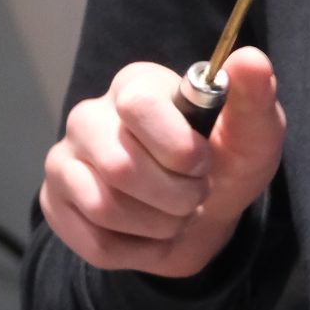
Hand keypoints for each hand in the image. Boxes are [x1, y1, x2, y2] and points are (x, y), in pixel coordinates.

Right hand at [38, 45, 284, 277]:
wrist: (201, 215)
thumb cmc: (224, 164)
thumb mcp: (253, 135)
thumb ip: (254, 97)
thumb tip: (249, 59)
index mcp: (135, 85)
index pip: (137, 107)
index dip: (178, 147)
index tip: (203, 162)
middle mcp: (89, 116)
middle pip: (120, 167)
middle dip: (175, 196)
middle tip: (194, 195)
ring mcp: (64, 160)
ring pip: (105, 208)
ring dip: (159, 225)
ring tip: (175, 214)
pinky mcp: (55, 203)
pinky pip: (94, 243)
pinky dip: (137, 250)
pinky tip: (149, 233)